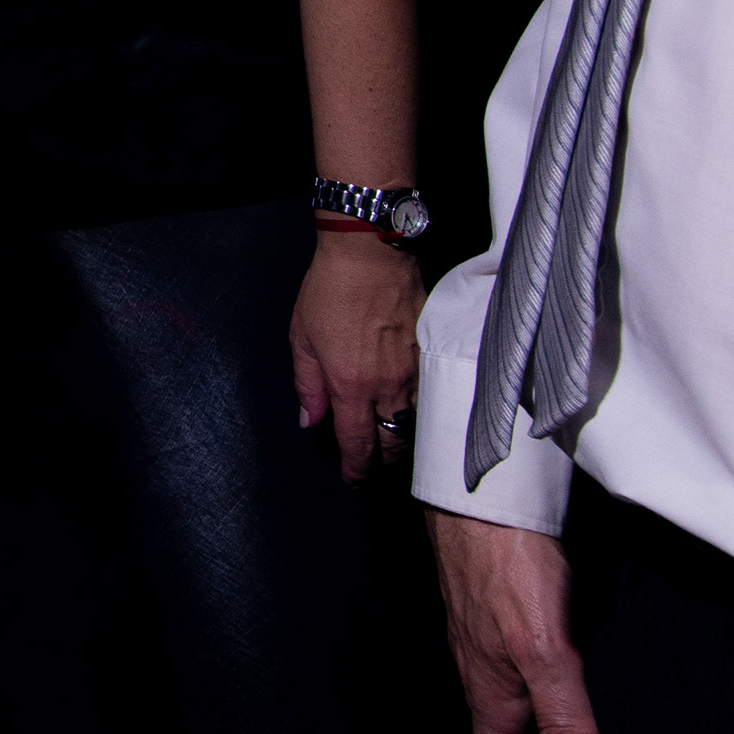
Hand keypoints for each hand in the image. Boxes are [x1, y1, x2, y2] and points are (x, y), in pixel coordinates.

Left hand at [289, 229, 422, 481]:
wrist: (371, 252)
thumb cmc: (329, 290)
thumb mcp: (302, 338)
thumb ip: (307, 386)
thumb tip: (310, 422)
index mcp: (349, 385)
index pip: (358, 444)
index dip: (357, 469)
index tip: (354, 480)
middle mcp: (386, 386)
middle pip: (393, 443)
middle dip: (383, 462)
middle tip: (373, 467)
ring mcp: (414, 372)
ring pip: (415, 424)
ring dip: (402, 439)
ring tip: (391, 444)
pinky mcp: (431, 355)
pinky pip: (428, 398)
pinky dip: (419, 413)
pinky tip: (410, 412)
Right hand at [429, 508, 609, 733]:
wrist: (483, 493)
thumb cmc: (509, 569)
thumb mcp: (547, 654)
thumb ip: (566, 725)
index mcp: (493, 690)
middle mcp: (486, 669)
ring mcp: (489, 635)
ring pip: (503, 704)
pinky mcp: (501, 606)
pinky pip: (512, 670)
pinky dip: (525, 699)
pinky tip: (540, 687)